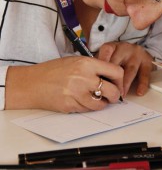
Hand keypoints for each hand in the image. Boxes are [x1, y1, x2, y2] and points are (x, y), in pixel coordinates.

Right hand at [5, 56, 123, 112]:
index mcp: (87, 63)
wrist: (32, 83)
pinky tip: (83, 101)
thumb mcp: (76, 61)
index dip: (120, 80)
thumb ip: (94, 67)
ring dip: (102, 103)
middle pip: (112, 91)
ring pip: (101, 104)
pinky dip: (89, 107)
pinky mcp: (70, 105)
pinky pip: (88, 109)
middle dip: (115, 96)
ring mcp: (77, 93)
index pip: (116, 71)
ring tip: (97, 99)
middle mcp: (84, 78)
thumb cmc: (54, 70)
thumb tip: (112, 77)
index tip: (118, 84)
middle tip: (112, 96)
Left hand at [97, 42, 154, 96]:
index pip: (106, 51)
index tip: (99, 77)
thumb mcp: (106, 58)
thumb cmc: (116, 58)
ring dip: (126, 84)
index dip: (102, 63)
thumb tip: (94, 82)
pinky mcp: (147, 61)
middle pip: (118, 63)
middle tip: (110, 92)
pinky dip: (142, 84)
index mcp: (112, 46)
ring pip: (131, 69)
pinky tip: (139, 92)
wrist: (133, 52)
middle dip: (114, 79)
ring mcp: (137, 54)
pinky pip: (145, 73)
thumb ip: (100, 66)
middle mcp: (125, 48)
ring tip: (122, 95)